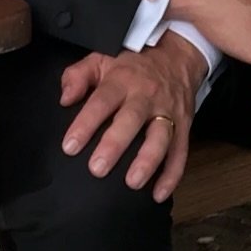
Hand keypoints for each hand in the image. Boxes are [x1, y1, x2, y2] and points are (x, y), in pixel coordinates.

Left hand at [59, 33, 207, 202]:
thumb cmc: (131, 64)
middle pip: (131, 121)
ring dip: (148, 162)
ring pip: (161, 138)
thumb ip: (78, 76)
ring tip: (133, 183)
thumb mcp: (101, 58)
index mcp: (122, 80)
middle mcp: (146, 97)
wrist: (178, 55)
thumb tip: (65, 99)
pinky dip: (172, 175)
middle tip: (98, 169)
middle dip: (116, 145)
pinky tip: (159, 194)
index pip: (101, 102)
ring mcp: (168, 112)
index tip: (70, 147)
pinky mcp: (184, 126)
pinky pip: (181, 152)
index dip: (85, 124)